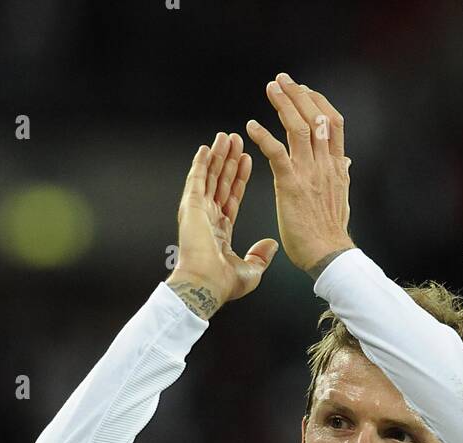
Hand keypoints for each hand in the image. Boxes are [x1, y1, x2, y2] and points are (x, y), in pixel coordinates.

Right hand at [167, 132, 278, 315]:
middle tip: (237, 140)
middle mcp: (208, 218)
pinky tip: (206, 148)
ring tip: (226, 137)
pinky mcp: (191, 206)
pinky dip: (200, 163)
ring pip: (210, 176)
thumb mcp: (251, 270)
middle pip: (221, 182)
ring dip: (218, 156)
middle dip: (229, 161)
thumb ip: (261, 256)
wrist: (206, 285)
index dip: (240, 178)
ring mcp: (198, 211)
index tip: (247, 160)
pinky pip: (196, 179)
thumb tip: (271, 245)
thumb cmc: (223, 284)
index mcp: (221, 231)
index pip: (232, 197)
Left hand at [245, 74, 354, 275]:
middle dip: (298, 93)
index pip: (333, 122)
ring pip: (298, 127)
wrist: (328, 255)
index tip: (305, 90)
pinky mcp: (291, 185)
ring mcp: (309, 173)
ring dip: (283, 104)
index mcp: (337, 166)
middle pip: (315, 116)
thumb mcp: (342, 198)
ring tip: (271, 88)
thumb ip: (341, 176)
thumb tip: (346, 161)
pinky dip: (263, 136)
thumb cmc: (330, 233)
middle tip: (282, 80)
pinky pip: (277, 153)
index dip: (318, 101)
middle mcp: (325, 164)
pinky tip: (251, 126)